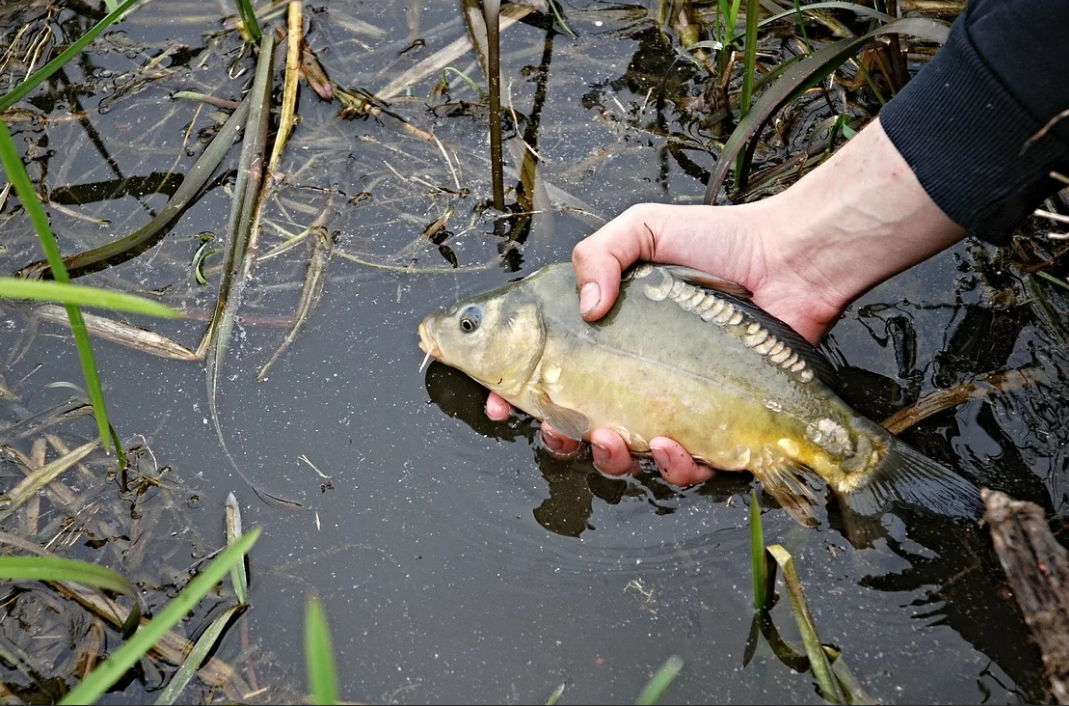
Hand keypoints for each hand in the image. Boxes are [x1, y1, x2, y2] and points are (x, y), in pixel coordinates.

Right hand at [488, 118, 964, 484]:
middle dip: (560, 440)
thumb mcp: (644, 229)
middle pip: (579, 429)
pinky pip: (688, 467)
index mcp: (607, 339)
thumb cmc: (719, 242)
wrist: (789, 261)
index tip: (499, 403)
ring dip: (610, 459)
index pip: (548, 374)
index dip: (516, 396)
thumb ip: (598, 253)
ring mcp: (675, 406)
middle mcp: (636, 378)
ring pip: (627, 457)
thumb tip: (586, 309)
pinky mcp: (718, 427)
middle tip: (559, 429)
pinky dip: (675, 466)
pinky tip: (674, 445)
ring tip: (613, 439)